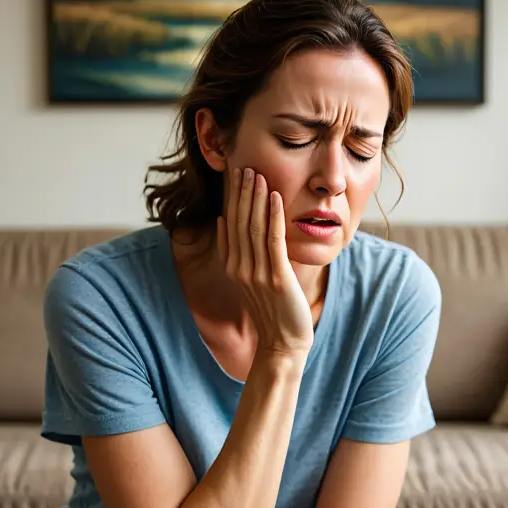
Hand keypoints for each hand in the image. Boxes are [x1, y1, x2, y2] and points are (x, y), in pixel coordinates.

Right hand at [218, 166, 314, 355]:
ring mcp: (257, 273)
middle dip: (241, 192)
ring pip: (254, 228)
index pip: (229, 224)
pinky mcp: (277, 278)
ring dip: (256, 198)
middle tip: (244, 165)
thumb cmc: (272, 310)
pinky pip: (273, 241)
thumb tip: (225, 223)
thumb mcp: (250, 278)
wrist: (282, 343)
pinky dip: (274, 217)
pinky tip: (276, 197)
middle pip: (238, 222)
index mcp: (233, 266)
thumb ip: (238, 252)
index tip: (234, 174)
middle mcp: (240, 268)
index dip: (232, 198)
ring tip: (258, 174)